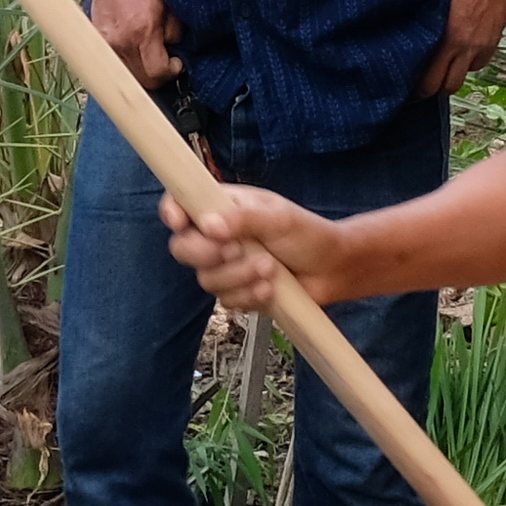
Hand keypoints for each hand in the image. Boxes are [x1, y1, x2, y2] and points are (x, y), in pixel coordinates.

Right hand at [88, 0, 178, 84]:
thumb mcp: (168, 5)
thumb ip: (175, 31)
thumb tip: (177, 50)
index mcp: (142, 31)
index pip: (157, 73)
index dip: (171, 72)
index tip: (176, 63)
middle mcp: (121, 42)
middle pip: (142, 81)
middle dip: (159, 76)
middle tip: (166, 62)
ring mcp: (106, 45)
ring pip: (128, 77)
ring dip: (142, 72)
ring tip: (150, 56)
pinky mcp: (97, 43)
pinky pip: (115, 65)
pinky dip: (127, 64)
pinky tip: (134, 50)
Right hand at [163, 185, 350, 315]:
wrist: (332, 270)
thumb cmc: (308, 235)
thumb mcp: (279, 218)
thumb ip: (243, 219)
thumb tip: (209, 224)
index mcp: (223, 207)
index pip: (181, 204)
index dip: (173, 213)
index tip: (181, 222)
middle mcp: (218, 236)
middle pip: (183, 248)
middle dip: (207, 253)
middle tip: (236, 250)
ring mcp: (225, 267)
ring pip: (206, 279)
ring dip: (239, 276)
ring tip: (270, 267)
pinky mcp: (237, 292)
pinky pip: (226, 301)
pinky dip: (249, 296)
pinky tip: (271, 287)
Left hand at [420, 0, 505, 95]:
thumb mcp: (436, 4)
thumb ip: (429, 27)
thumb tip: (417, 43)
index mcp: (446, 38)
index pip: (431, 80)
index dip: (421, 88)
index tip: (413, 86)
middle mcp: (465, 47)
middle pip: (450, 86)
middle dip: (438, 88)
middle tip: (429, 84)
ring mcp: (482, 46)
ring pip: (466, 75)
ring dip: (457, 73)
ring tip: (448, 64)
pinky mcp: (494, 41)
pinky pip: (481, 62)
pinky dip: (472, 61)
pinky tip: (465, 50)